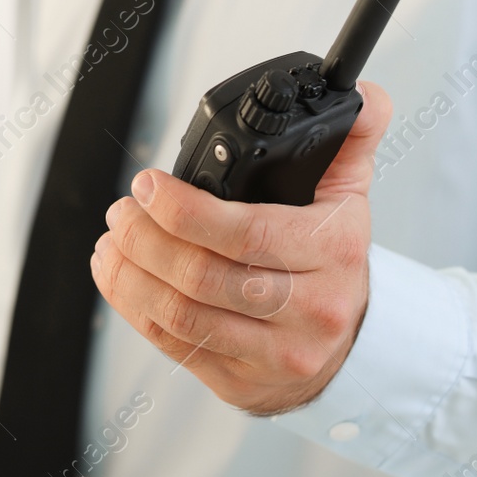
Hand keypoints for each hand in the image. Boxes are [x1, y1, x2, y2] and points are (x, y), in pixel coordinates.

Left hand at [91, 81, 391, 415]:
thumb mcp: (351, 199)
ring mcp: (273, 353)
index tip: (148, 186)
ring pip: (182, 316)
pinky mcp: (240, 382)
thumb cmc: (336, 264)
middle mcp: (306, 309)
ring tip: (112, 240)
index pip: (247, 233)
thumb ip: (351, 140)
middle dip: (145, 238)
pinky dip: (133, 308)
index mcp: (331, 253)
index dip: (184, 210)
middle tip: (121, 211)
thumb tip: (364, 94)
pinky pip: (174, 346)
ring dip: (131, 274)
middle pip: (203, 276)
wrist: (355, 348)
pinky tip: (118, 277)